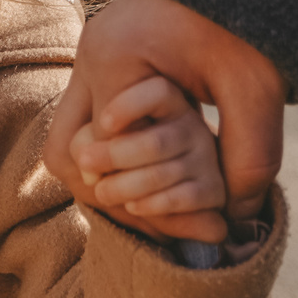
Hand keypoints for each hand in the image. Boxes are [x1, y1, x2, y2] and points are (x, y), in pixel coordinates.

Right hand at [48, 0, 285, 228]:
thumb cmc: (247, 19)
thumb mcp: (254, 88)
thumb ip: (249, 152)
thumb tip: (240, 217)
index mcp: (116, 59)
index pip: (102, 151)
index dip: (139, 194)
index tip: (180, 217)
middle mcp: (89, 57)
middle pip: (63, 151)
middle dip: (104, 191)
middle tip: (152, 216)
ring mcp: (88, 55)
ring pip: (66, 139)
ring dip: (103, 173)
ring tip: (150, 198)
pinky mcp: (100, 57)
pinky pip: (86, 117)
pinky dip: (111, 148)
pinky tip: (150, 168)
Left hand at [67, 76, 228, 244]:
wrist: (155, 193)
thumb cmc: (116, 155)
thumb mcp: (96, 137)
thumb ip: (85, 139)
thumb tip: (87, 166)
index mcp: (165, 101)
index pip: (158, 92)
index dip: (131, 105)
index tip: (103, 122)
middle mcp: (190, 125)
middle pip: (155, 143)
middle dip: (114, 156)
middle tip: (84, 162)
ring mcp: (205, 157)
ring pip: (161, 174)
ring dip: (123, 187)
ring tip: (102, 191)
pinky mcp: (212, 189)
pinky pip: (179, 199)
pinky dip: (149, 205)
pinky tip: (132, 204)